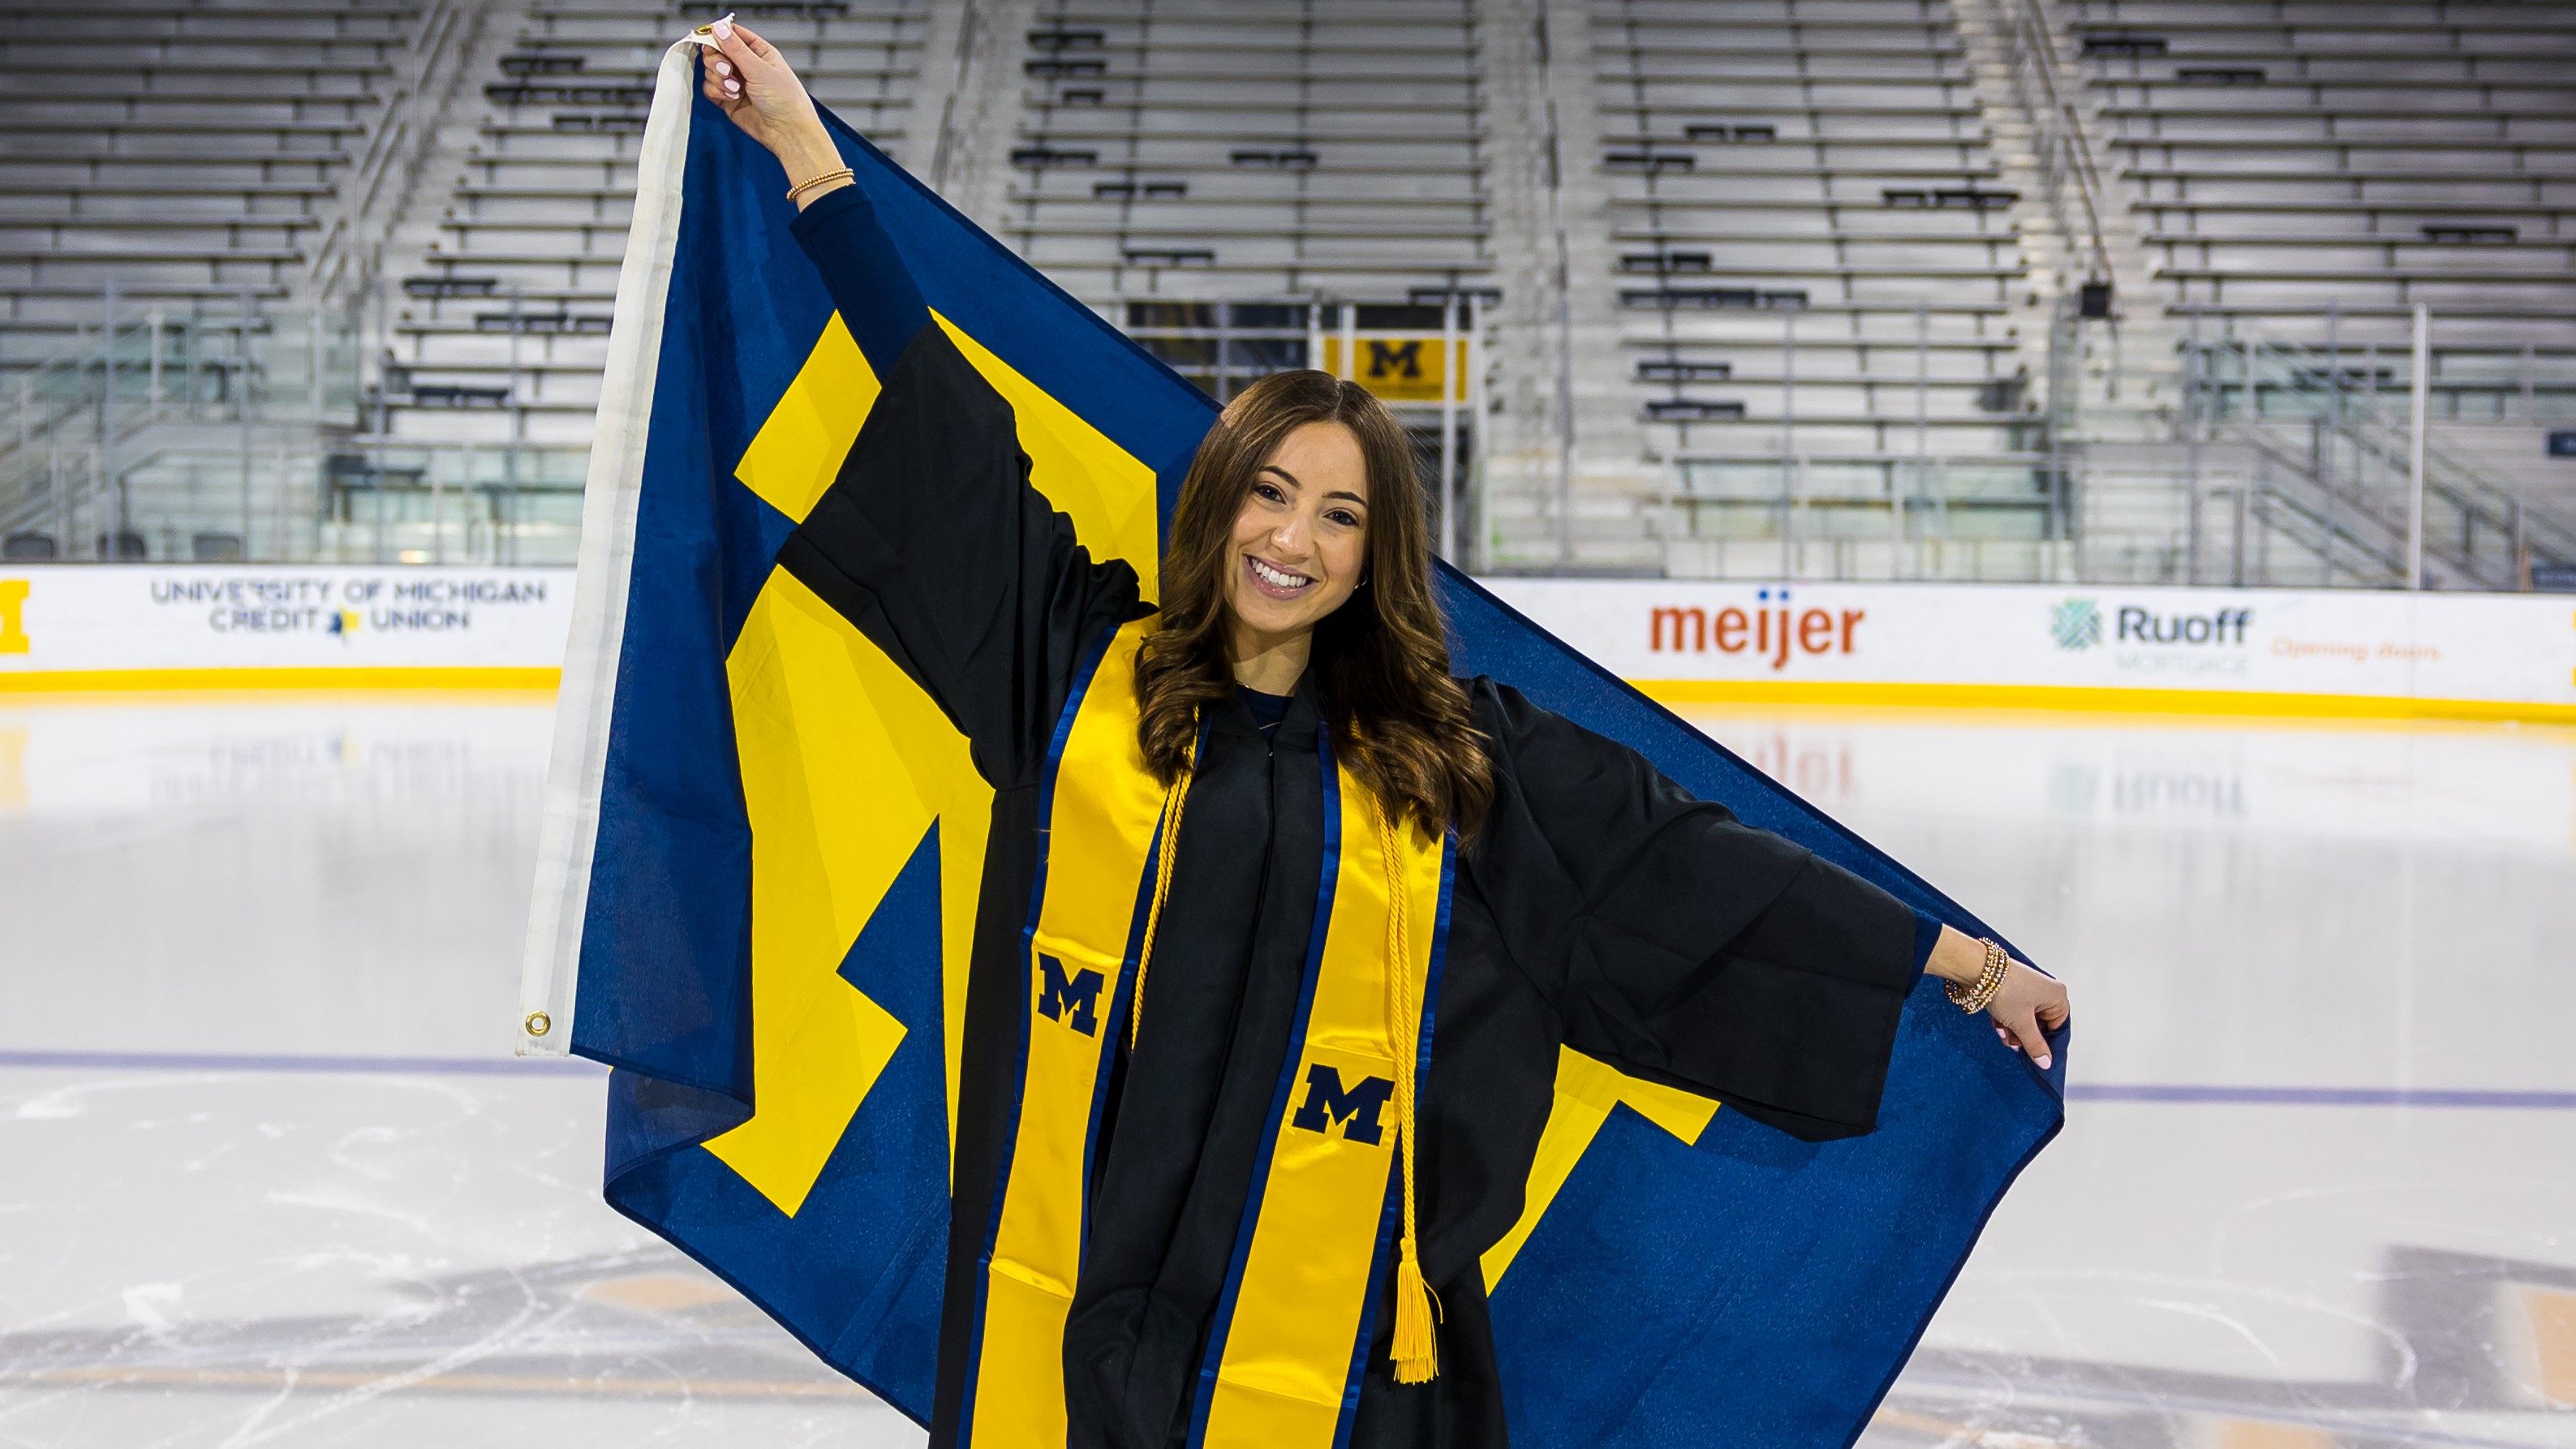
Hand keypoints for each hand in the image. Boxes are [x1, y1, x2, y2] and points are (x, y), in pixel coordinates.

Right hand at [697, 18, 842, 196]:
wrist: (787, 132)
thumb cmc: (785, 100)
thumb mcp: (760, 69)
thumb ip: (736, 49)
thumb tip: (719, 27)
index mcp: (759, 52)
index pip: (732, 34)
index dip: (719, 34)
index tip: (710, 39)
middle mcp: (746, 65)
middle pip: (716, 51)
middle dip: (716, 60)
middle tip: (727, 70)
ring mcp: (736, 82)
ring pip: (711, 70)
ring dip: (718, 78)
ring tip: (735, 89)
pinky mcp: (727, 100)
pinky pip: (710, 89)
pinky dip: (717, 92)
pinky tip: (732, 98)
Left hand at [1984, 959, 2068, 1070]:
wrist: (1976, 969)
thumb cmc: (2005, 990)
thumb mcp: (2021, 1023)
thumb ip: (2034, 1045)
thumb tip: (2046, 1063)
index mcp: (2057, 996)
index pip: (2058, 1028)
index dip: (2046, 1043)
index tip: (2035, 1056)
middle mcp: (2046, 991)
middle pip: (2040, 1025)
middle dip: (2024, 1037)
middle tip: (2013, 1043)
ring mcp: (2029, 990)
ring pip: (2025, 1020)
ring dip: (2013, 1030)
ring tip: (2002, 1032)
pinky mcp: (2013, 990)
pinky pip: (2015, 1012)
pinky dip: (2006, 1020)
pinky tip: (1997, 1024)